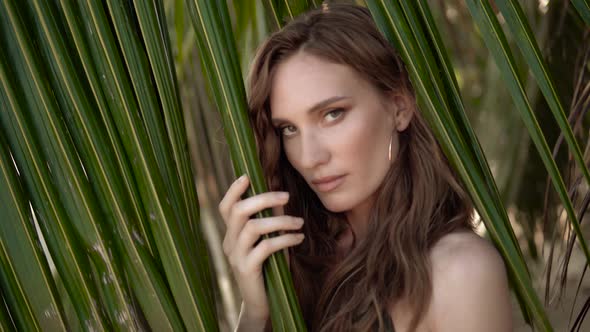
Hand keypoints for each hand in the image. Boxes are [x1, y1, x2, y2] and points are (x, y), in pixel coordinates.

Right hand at [218, 175, 304, 324]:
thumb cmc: (268, 269)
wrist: (260, 304)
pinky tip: (298, 238)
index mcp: (231, 235)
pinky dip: (284, 240)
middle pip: (239, 211)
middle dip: (264, 199)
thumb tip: (280, 197)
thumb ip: (269, 222)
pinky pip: (265, 248)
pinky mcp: (247, 270)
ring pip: (253, 227)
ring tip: (299, 223)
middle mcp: (229, 243)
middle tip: (287, 196)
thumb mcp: (266, 243)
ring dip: (280, 221)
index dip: (234, 190)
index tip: (248, 176)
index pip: (225, 207)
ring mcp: (236, 257)